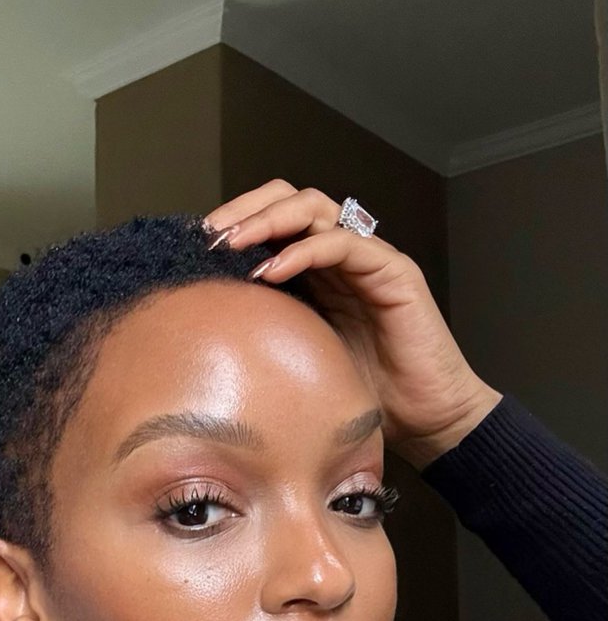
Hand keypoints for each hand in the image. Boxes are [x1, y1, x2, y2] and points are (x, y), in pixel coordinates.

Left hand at [204, 181, 502, 468]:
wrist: (425, 420)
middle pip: (290, 200)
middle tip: (210, 235)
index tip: (195, 245)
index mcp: (315, 273)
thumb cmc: (362, 396)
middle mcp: (340, 256)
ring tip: (233, 245)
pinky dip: (304, 250)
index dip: (235, 222)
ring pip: (314, 209)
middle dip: (245, 209)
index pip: (273, 221)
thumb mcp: (295, 360)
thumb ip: (263, 333)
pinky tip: (272, 271)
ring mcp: (368, 259)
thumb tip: (203, 330)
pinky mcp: (393, 271)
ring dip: (268, 221)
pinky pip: (344, 243)